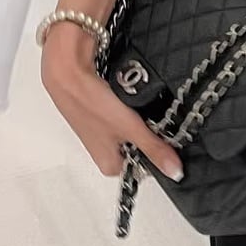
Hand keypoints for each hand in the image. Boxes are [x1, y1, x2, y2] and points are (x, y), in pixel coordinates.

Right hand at [40, 22, 184, 181]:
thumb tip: (175, 172)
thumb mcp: (130, 129)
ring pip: (135, 126)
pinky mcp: (103, 112)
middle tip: (156, 117)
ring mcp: (104, 130)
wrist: (69, 73)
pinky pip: (127, 111)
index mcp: (110, 165)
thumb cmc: (92, 105)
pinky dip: (133, 104)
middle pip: (140, 145)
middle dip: (151, 130)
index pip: (144, 166)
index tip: (169, 137)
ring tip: (146, 103)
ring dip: (142, 115)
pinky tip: (136, 94)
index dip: (158, 151)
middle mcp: (105, 151)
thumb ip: (154, 149)